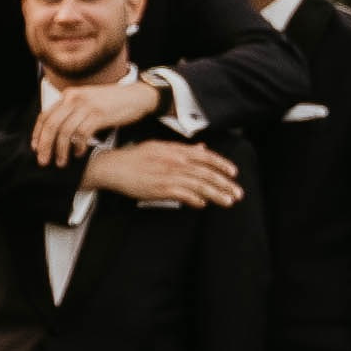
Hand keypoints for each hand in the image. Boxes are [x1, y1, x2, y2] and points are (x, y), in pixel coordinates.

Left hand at [29, 71, 164, 163]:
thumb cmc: (111, 102)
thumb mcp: (87, 102)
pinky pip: (82, 134)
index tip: (36, 148)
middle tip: (44, 160)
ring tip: (62, 161)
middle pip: (51, 125)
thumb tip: (57, 133)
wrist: (135, 96)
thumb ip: (72, 112)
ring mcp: (86, 106)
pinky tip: (80, 153)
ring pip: (65, 131)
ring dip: (61, 150)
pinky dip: (78, 146)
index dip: (37, 134)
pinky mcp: (98, 114)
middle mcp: (74, 99)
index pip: (45, 115)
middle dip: (45, 145)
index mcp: (69, 95)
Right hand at [79, 139, 242, 209]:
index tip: (233, 173)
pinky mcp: (159, 189)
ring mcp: (167, 175)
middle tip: (237, 193)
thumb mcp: (159, 147)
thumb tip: (202, 148)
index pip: (205, 156)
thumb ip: (182, 149)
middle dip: (224, 184)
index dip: (222, 164)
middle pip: (206, 173)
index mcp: (175, 150)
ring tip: (228, 201)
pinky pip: (183, 194)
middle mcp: (174, 161)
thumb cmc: (134, 157)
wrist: (112, 167)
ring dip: (216, 194)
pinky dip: (195, 199)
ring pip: (198, 185)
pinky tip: (202, 204)